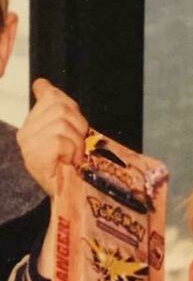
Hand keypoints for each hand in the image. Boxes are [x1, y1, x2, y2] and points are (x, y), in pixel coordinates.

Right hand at [16, 78, 87, 197]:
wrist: (69, 196)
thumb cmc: (70, 167)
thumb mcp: (68, 135)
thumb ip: (59, 111)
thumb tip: (41, 84)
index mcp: (33, 123)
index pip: (49, 94)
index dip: (67, 102)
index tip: (72, 122)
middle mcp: (26, 132)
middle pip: (61, 107)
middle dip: (78, 126)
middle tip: (77, 146)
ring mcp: (28, 144)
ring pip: (62, 123)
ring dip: (76, 141)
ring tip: (73, 156)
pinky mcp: (35, 155)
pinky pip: (60, 140)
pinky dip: (72, 151)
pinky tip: (68, 162)